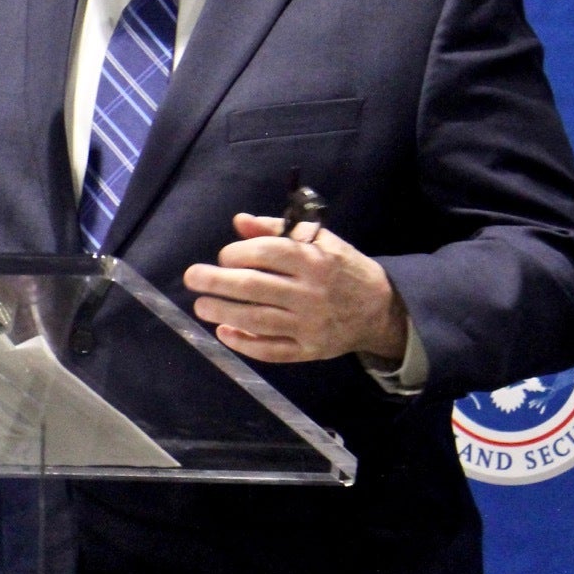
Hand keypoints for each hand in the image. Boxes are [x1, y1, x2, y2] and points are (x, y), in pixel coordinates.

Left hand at [182, 213, 407, 364]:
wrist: (381, 310)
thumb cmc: (343, 268)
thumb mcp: (320, 240)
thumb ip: (278, 230)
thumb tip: (239, 221)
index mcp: (313, 260)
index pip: (267, 253)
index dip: (237, 253)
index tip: (224, 256)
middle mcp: (310, 293)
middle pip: (255, 287)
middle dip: (217, 281)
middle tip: (192, 278)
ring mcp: (309, 325)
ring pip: (258, 320)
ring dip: (224, 313)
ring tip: (201, 306)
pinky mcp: (309, 351)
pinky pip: (272, 351)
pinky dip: (245, 344)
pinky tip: (224, 333)